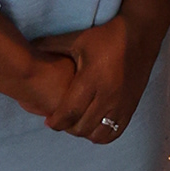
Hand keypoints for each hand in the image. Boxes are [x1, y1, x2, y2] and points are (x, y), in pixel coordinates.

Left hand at [32, 17, 142, 142]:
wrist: (140, 35)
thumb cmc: (106, 37)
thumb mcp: (77, 40)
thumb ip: (51, 46)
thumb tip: (29, 46)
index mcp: (91, 79)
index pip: (69, 112)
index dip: (55, 121)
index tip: (48, 121)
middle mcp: (107, 95)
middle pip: (81, 126)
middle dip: (67, 127)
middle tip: (60, 120)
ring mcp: (121, 104)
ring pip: (98, 134)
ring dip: (84, 132)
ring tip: (77, 122)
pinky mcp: (131, 107)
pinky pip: (114, 133)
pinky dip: (101, 135)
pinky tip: (94, 125)